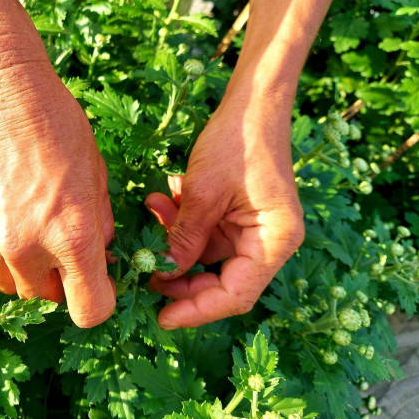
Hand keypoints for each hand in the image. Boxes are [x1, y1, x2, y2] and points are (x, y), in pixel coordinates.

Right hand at [0, 60, 115, 327]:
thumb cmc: (57, 125)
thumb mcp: (96, 173)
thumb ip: (99, 224)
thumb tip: (100, 255)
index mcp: (72, 234)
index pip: (90, 310)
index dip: (98, 301)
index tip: (97, 284)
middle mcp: (26, 247)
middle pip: (45, 301)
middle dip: (59, 284)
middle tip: (62, 252)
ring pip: (10, 284)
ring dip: (26, 270)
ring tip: (29, 228)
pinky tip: (1, 204)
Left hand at [144, 87, 303, 328]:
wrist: (253, 100)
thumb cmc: (237, 140)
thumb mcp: (203, 192)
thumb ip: (183, 238)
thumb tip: (161, 276)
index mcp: (275, 241)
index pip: (235, 294)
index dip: (196, 310)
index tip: (161, 318)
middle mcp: (269, 241)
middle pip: (221, 279)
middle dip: (178, 275)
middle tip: (142, 270)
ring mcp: (254, 229)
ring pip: (207, 255)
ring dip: (175, 240)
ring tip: (152, 209)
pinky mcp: (239, 215)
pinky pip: (206, 232)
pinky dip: (182, 223)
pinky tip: (163, 200)